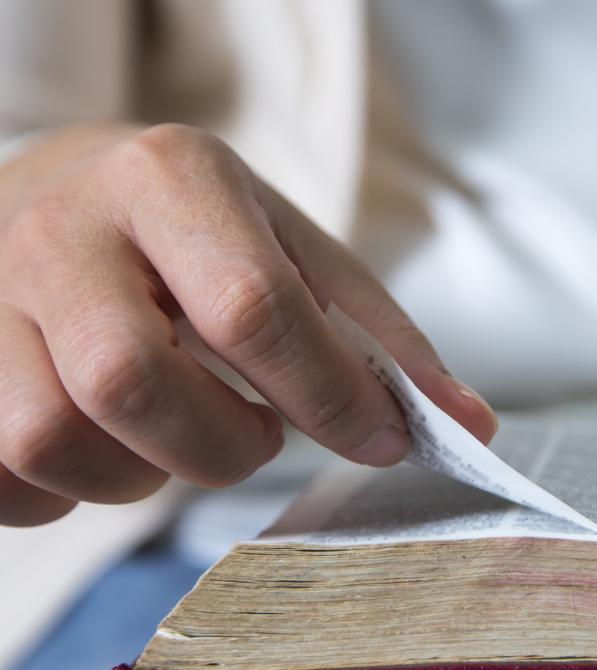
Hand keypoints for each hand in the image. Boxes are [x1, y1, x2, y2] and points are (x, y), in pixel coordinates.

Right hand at [0, 122, 495, 526]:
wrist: (58, 188)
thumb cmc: (196, 230)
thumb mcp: (295, 250)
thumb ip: (380, 338)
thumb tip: (471, 426)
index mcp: (170, 179)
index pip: (252, 307)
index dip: (327, 395)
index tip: (379, 440)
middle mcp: (62, 226)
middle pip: (134, 383)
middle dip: (219, 445)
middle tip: (253, 431)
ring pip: (51, 438)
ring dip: (140, 474)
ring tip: (176, 434)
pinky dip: (65, 490)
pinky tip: (105, 443)